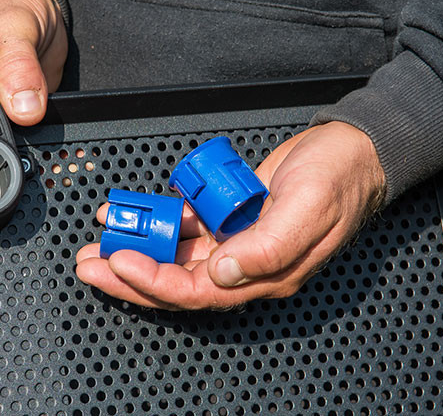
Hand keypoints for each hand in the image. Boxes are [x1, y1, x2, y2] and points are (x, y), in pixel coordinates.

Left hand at [75, 121, 386, 309]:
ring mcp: (235, 242)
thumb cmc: (339, 179)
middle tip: (91, 263)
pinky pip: (187, 228)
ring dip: (138, 247)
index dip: (153, 282)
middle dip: (130, 276)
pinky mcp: (229, 219)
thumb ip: (267, 246)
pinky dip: (159, 220)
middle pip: (175, 282)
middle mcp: (244, 265)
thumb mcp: (308, 209)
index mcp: (264, 273)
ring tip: (102, 237)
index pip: (197, 292)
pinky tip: (137, 211)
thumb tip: (221, 272)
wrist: (352, 150)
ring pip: (175, 256)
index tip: (119, 262)